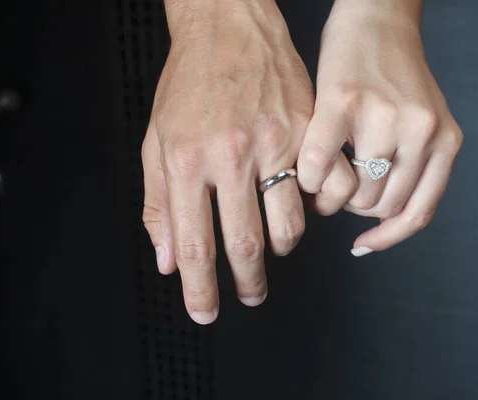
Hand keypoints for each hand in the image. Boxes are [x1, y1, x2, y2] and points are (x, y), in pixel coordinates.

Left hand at [142, 0, 313, 323]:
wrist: (227, 27)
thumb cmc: (188, 84)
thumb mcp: (156, 142)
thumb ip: (158, 204)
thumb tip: (167, 260)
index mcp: (186, 160)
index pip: (194, 245)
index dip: (199, 289)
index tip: (205, 311)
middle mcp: (230, 154)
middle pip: (244, 242)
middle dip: (247, 281)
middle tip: (249, 295)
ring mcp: (272, 141)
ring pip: (288, 222)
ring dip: (280, 248)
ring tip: (271, 249)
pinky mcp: (304, 128)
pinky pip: (320, 186)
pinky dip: (314, 208)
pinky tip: (300, 208)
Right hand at [297, 0, 462, 255]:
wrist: (376, 17)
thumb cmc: (393, 75)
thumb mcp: (423, 123)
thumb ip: (413, 167)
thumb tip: (376, 220)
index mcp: (444, 140)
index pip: (418, 212)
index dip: (387, 238)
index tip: (363, 243)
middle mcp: (421, 131)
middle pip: (380, 206)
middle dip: (354, 206)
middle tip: (339, 187)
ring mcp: (382, 116)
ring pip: (352, 194)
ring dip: (331, 195)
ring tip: (323, 175)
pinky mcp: (342, 101)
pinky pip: (319, 165)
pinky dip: (309, 177)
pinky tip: (306, 170)